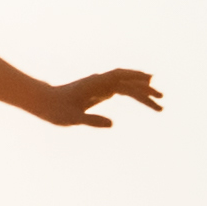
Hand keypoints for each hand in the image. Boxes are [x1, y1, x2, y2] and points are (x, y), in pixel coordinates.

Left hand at [34, 67, 161, 127]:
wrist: (44, 101)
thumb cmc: (56, 110)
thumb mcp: (73, 118)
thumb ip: (92, 120)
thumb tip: (112, 124)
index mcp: (96, 85)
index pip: (122, 83)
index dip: (138, 86)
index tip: (152, 92)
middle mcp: (100, 81)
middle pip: (128, 82)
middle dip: (146, 89)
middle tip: (162, 99)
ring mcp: (101, 85)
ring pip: (126, 84)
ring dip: (143, 91)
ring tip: (160, 101)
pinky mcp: (100, 90)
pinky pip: (121, 89)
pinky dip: (134, 92)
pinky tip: (142, 95)